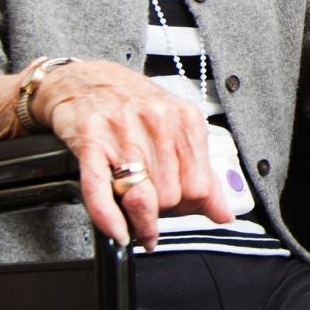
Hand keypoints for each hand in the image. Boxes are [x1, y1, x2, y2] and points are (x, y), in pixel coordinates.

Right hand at [34, 59, 233, 249]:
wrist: (86, 78)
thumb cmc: (132, 104)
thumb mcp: (177, 128)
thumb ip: (202, 172)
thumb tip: (223, 213)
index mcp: (185, 120)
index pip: (200, 186)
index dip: (191, 207)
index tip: (182, 210)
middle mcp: (157, 123)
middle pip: (172, 196)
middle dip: (163, 213)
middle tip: (155, 213)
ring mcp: (122, 132)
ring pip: (141, 198)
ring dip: (140, 223)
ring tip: (138, 227)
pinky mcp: (90, 141)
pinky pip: (100, 190)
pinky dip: (110, 218)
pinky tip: (119, 231)